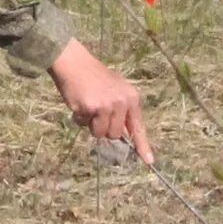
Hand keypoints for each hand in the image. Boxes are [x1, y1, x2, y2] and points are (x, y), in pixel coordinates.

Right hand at [49, 38, 152, 162]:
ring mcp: (110, 105)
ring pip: (101, 133)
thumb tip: (122, 135)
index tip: (149, 161)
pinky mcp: (94, 108)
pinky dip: (80, 119)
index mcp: (131, 97)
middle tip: (96, 111)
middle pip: (116, 135)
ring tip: (87, 106)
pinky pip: (86, 126)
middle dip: (104, 127)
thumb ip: (120, 111)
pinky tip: (79, 103)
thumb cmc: (92, 77)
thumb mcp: (113, 91)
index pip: (138, 126)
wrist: (73, 61)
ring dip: (92, 125)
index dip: (142, 145)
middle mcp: (123, 102)